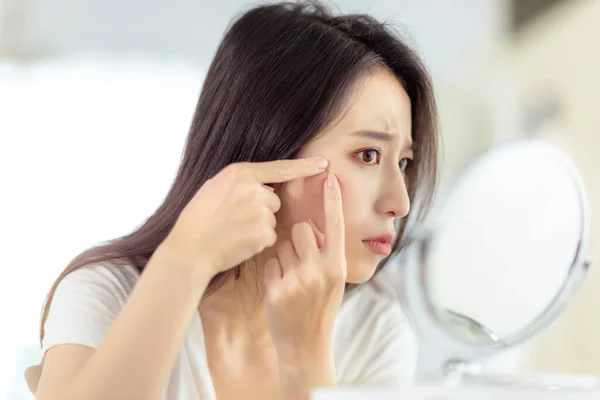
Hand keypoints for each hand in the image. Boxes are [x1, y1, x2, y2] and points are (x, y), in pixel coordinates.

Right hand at [161, 157, 328, 276]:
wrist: (190, 248)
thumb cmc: (198, 219)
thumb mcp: (215, 188)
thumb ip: (241, 182)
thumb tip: (262, 184)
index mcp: (240, 173)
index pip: (279, 167)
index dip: (304, 166)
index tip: (324, 164)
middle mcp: (253, 189)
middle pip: (273, 199)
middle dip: (261, 209)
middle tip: (235, 219)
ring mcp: (259, 211)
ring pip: (271, 219)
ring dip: (258, 226)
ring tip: (233, 231)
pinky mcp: (263, 233)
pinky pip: (269, 236)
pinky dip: (257, 242)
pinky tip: (238, 242)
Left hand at [264, 173, 345, 391]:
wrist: (306, 347)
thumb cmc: (320, 309)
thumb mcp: (333, 282)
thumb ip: (326, 255)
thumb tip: (313, 228)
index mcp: (337, 267)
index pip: (336, 226)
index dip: (333, 200)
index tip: (330, 177)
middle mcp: (320, 272)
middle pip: (301, 230)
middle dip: (297, 237)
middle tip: (300, 257)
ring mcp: (298, 281)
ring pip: (282, 246)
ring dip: (283, 256)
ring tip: (291, 279)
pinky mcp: (278, 291)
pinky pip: (270, 264)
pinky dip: (272, 273)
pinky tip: (280, 290)